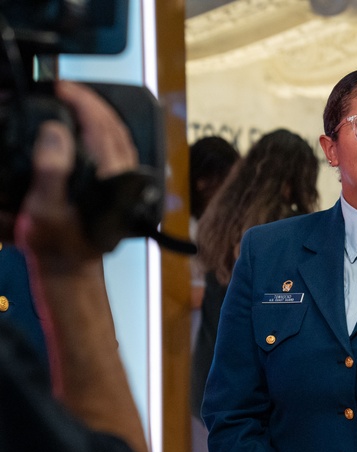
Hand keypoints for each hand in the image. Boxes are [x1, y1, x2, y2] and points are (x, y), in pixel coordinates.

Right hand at [13, 81, 137, 271]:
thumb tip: (57, 130)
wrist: (70, 271)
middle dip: (93, 103)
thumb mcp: (45, 207)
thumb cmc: (56, 242)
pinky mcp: (119, 190)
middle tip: (65, 88)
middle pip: (115, 129)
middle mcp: (123, 178)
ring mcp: (124, 184)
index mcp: (109, 179)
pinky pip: (118, 151)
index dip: (84, 102)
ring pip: (120, 139)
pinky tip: (88, 128)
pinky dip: (104, 132)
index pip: (103, 128)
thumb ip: (51, 169)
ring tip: (74, 101)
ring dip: (100, 115)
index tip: (62, 87)